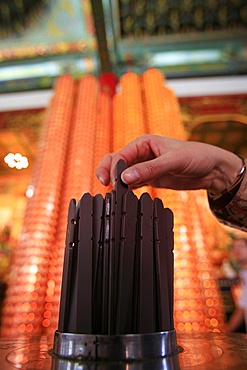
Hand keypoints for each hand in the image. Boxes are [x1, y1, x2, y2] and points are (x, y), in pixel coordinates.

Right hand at [96, 134, 241, 194]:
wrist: (211, 169)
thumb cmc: (196, 156)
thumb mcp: (173, 161)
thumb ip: (149, 169)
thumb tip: (125, 178)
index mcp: (144, 143)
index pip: (121, 155)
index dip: (113, 168)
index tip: (113, 182)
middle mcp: (141, 154)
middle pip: (116, 162)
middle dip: (108, 172)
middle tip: (106, 186)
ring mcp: (144, 167)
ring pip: (122, 174)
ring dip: (117, 183)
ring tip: (115, 196)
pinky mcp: (149, 179)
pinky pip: (132, 184)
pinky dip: (126, 190)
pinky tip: (125, 197)